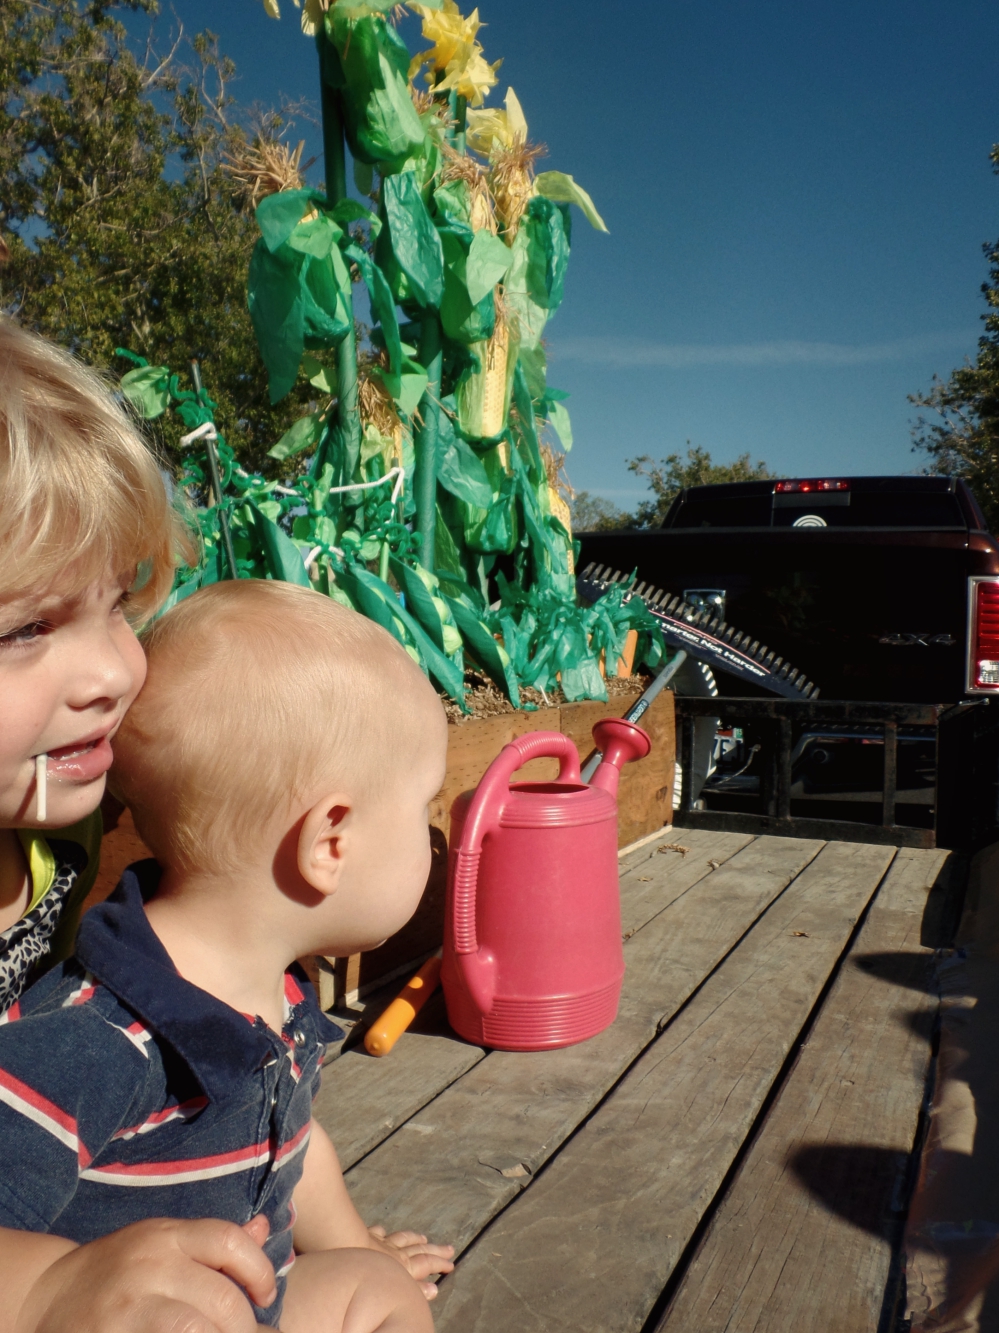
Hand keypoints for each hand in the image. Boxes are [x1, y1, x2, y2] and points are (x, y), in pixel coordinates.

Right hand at [16, 1216, 276, 1332]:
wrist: (44, 1296)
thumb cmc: (116, 1271)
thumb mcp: (161, 1242)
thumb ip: (211, 1243)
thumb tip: (263, 1229)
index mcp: (165, 1235)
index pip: (229, 1241)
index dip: (260, 1269)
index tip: (266, 1295)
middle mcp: (149, 1265)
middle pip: (221, 1297)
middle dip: (247, 1326)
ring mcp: (129, 1306)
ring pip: (196, 1328)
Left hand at [366, 1225, 453, 1299]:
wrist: (344, 1248)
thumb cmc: (367, 1275)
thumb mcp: (395, 1288)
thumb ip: (415, 1290)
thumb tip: (433, 1290)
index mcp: (404, 1266)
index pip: (427, 1263)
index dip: (440, 1263)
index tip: (450, 1264)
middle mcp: (395, 1252)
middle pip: (419, 1249)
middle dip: (435, 1250)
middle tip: (448, 1248)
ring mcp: (380, 1243)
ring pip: (401, 1239)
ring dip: (413, 1238)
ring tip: (422, 1237)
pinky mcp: (365, 1237)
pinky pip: (377, 1233)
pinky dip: (382, 1232)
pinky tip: (383, 1230)